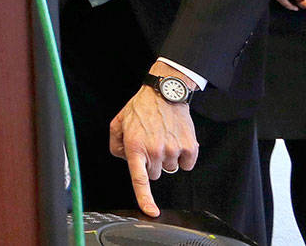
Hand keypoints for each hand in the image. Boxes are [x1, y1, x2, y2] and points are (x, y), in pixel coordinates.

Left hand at [109, 67, 199, 217]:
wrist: (165, 94)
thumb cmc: (141, 108)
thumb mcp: (118, 123)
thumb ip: (115, 144)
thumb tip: (124, 159)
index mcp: (135, 147)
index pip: (139, 179)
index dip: (145, 198)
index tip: (151, 212)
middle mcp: (154, 151)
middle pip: (155, 174)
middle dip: (151, 163)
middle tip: (150, 144)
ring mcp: (173, 150)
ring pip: (170, 169)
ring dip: (166, 158)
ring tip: (162, 138)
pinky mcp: (189, 147)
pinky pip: (186, 164)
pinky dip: (183, 156)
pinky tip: (175, 140)